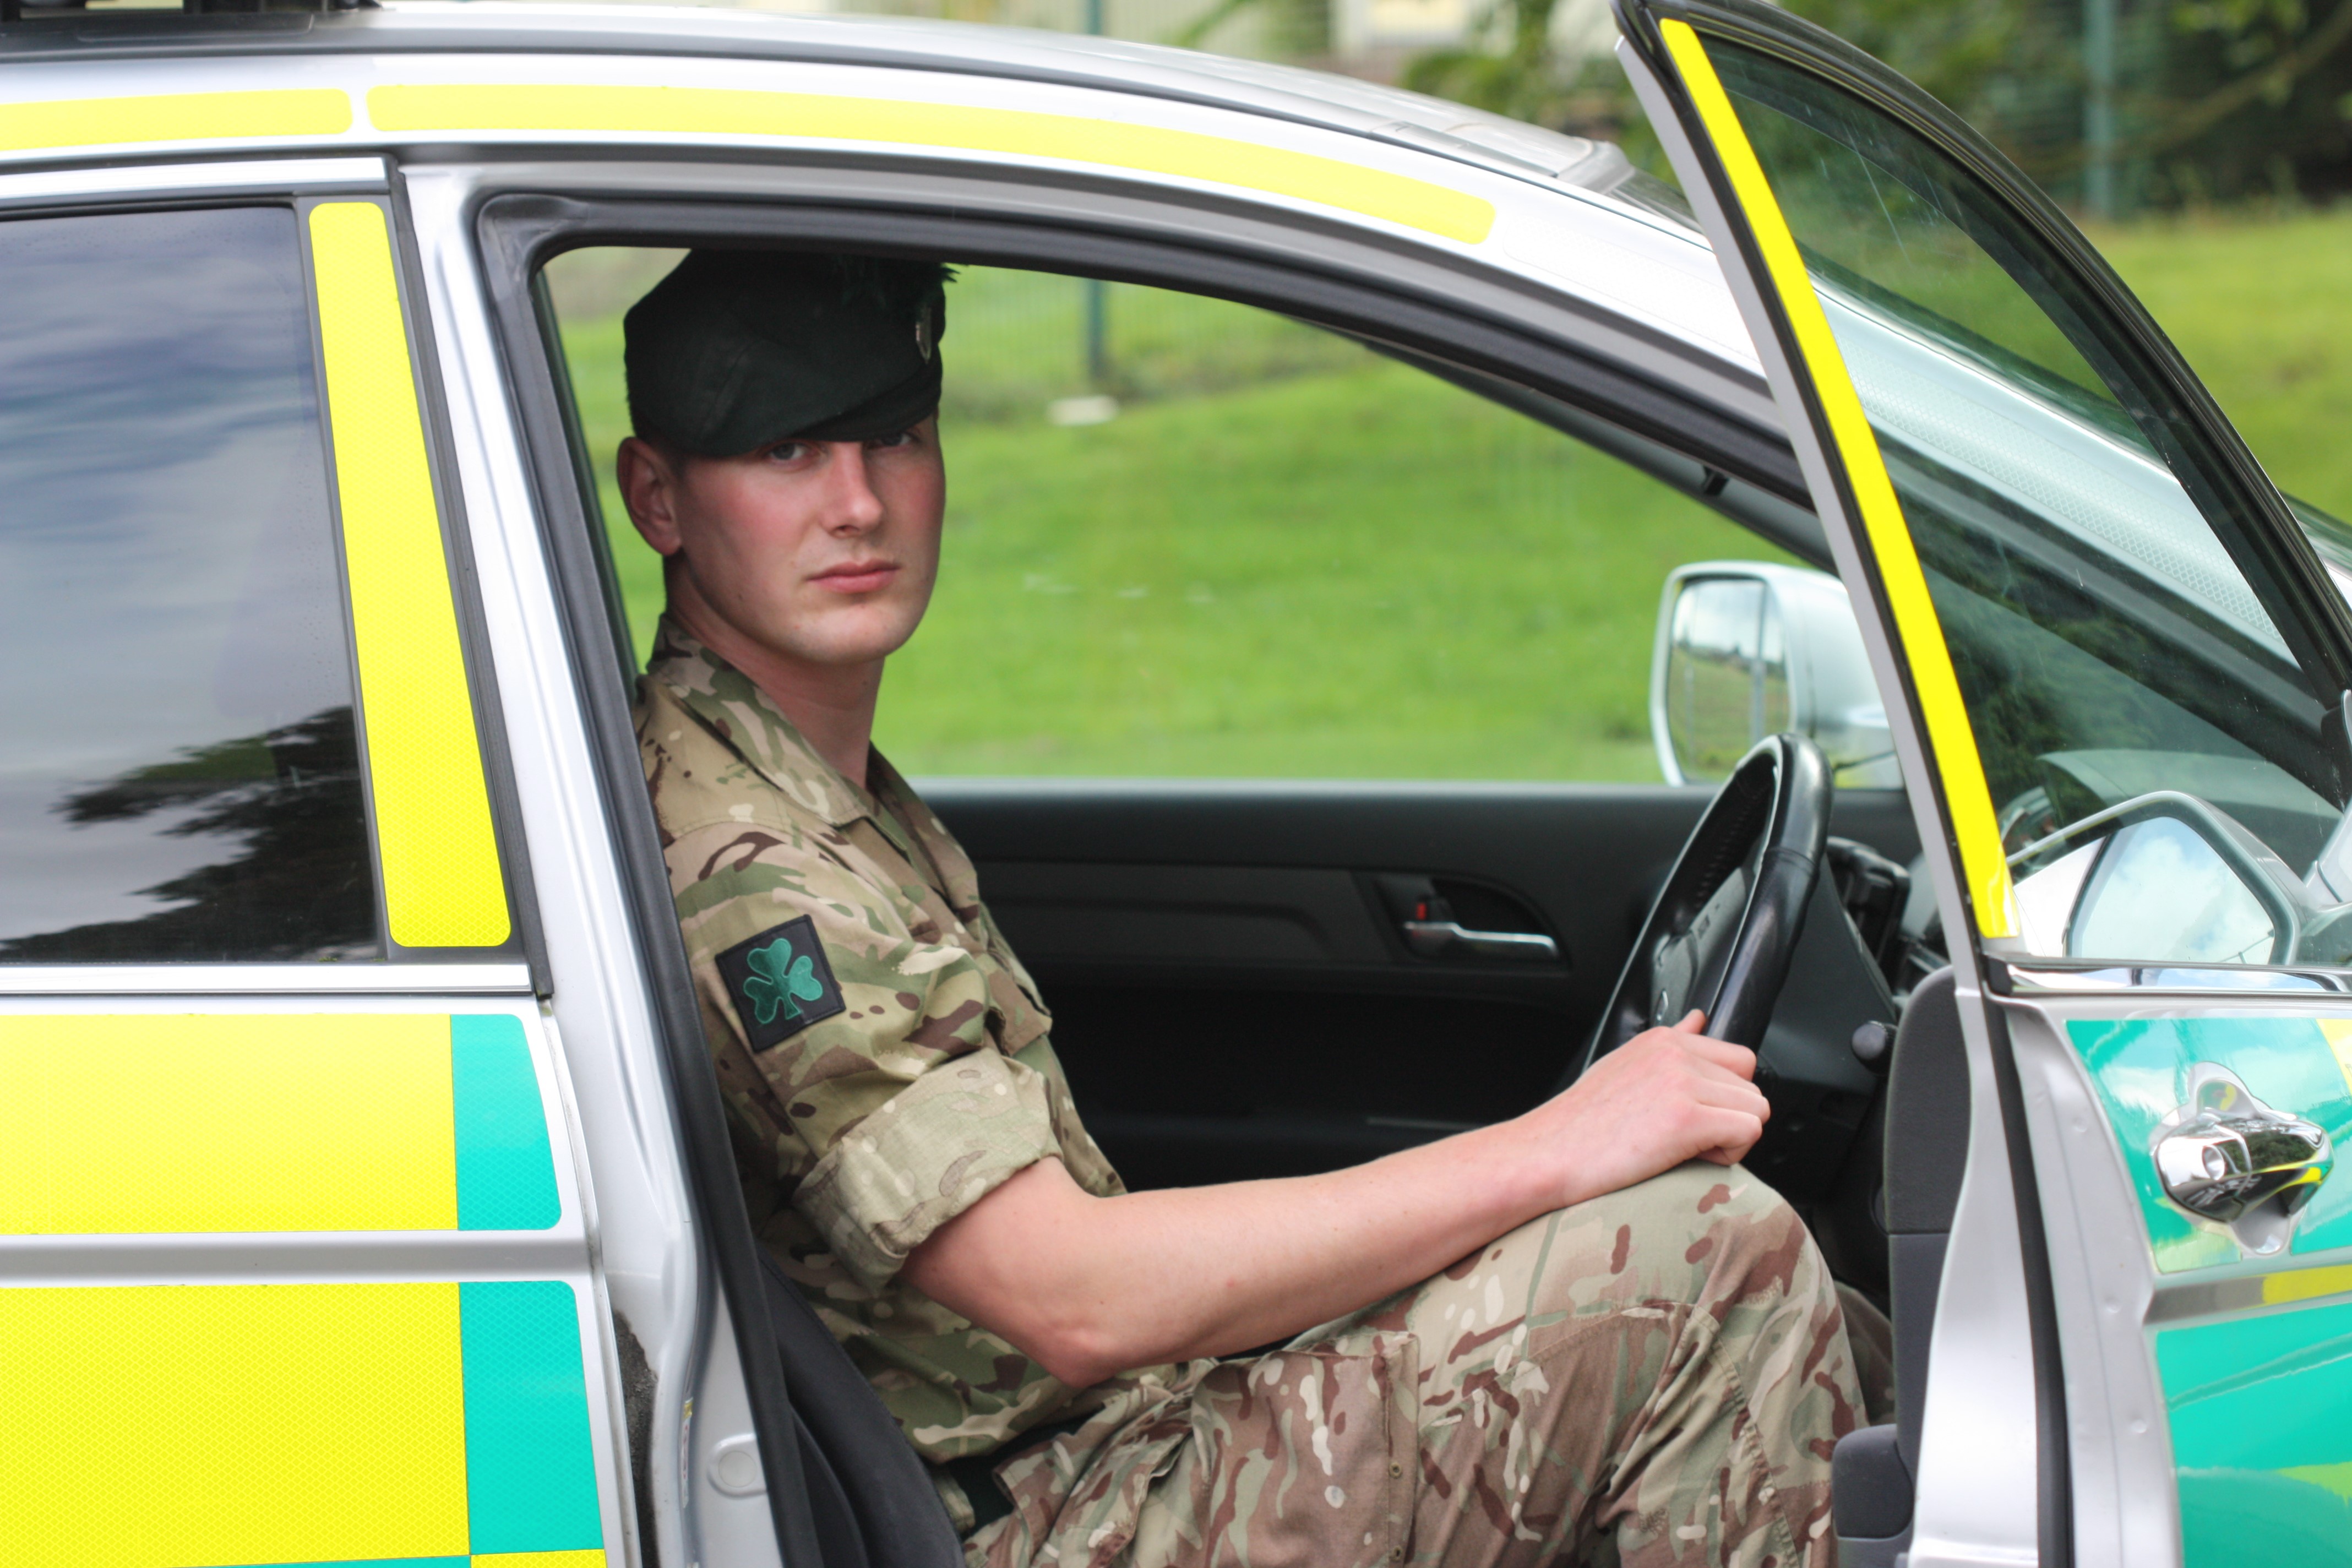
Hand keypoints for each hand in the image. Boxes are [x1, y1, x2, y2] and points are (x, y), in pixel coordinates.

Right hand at [1520, 1012, 1770, 1208]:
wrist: (1547, 1154)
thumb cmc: (1579, 1123)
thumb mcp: (1623, 1064)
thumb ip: (1669, 1043)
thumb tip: (1698, 1018)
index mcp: (1663, 1040)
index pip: (1737, 1059)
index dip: (1723, 1096)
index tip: (1690, 1115)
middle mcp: (1675, 1053)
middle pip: (1751, 1085)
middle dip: (1730, 1117)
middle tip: (1687, 1137)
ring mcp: (1682, 1082)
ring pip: (1755, 1110)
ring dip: (1730, 1138)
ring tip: (1683, 1148)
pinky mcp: (1687, 1118)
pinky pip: (1748, 1132)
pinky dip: (1728, 1154)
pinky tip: (1686, 1157)